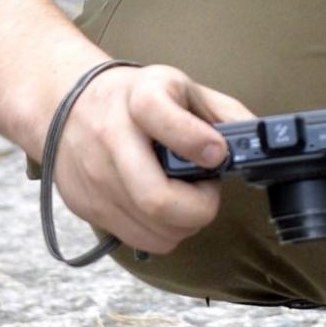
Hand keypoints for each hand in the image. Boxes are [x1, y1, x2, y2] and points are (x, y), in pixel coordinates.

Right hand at [50, 63, 255, 255]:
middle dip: (200, 207)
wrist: (65, 105)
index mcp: (138, 98)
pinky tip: (164, 208)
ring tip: (187, 199)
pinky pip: (137, 239)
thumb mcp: (181, 87)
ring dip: (185, 224)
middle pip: (157, 199)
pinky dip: (162, 232)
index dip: (194, 140)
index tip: (218, 154)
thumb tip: (260, 141)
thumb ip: (224, 113)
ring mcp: (93, 176)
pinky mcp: (85, 204)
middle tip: (207, 191)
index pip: (156, 114)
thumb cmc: (135, 98)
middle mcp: (108, 137)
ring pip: (152, 229)